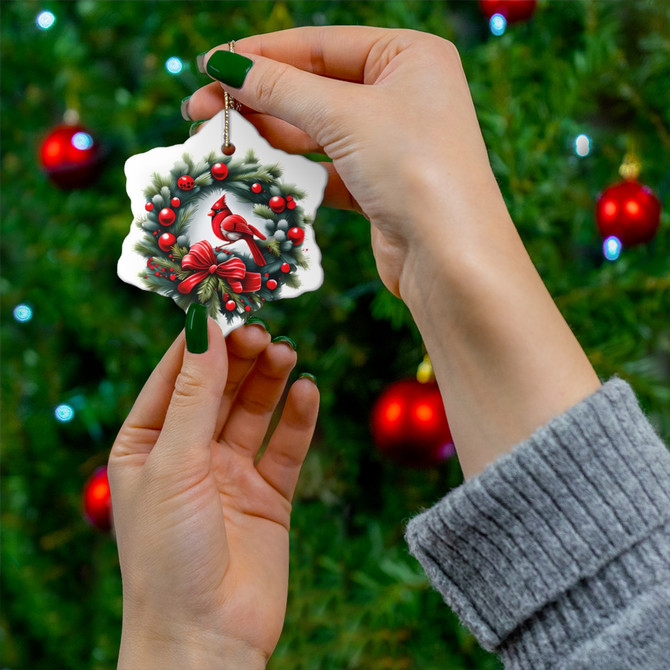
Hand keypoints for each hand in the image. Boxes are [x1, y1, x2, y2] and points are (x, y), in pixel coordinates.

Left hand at [108, 321, 317, 668]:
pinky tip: (308, 391)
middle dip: (240, 357)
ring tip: (288, 353)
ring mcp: (230, 473)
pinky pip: (286, 446)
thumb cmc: (168, 554)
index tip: (226, 305)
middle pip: (219, 388)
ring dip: (270, 380)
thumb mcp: (173, 463)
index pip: (174, 376)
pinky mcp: (269, 494)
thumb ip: (194, 394)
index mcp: (147, 444)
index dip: (200, 341)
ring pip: (254, 411)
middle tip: (264, 331)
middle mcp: (189, 454)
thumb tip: (204, 327)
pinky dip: (298, 418)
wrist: (206, 638)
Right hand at [187, 26, 498, 297]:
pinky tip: (261, 174)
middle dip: (258, 99)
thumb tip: (225, 66)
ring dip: (271, 136)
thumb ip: (281, 88)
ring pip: (318, 130)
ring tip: (222, 141)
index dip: (260, 55)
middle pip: (315, 87)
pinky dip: (296, 172)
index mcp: (409, 56)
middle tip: (200, 110)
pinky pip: (328, 168)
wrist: (451, 259)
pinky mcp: (380, 186)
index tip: (209, 66)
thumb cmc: (413, 169)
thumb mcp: (344, 116)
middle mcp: (404, 94)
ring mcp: (392, 142)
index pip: (319, 45)